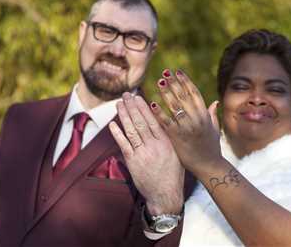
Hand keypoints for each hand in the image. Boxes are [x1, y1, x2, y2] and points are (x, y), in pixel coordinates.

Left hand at [109, 92, 183, 214]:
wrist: (166, 195)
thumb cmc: (173, 175)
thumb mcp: (177, 154)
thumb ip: (169, 139)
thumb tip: (163, 123)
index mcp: (167, 142)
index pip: (153, 120)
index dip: (144, 107)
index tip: (138, 97)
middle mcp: (154, 146)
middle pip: (140, 122)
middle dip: (132, 106)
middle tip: (126, 95)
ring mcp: (142, 153)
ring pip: (131, 130)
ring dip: (124, 115)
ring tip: (119, 104)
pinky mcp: (133, 162)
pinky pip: (123, 144)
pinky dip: (117, 133)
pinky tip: (113, 123)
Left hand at [151, 69, 221, 176]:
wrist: (208, 165)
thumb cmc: (211, 147)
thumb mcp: (214, 129)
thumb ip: (213, 115)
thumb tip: (215, 102)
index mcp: (205, 115)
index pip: (194, 93)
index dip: (186, 81)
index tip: (178, 71)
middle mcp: (197, 119)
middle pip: (184, 96)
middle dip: (174, 83)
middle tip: (165, 72)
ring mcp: (187, 127)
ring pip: (175, 106)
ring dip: (167, 93)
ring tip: (159, 82)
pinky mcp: (177, 137)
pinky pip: (166, 122)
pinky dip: (159, 112)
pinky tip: (152, 103)